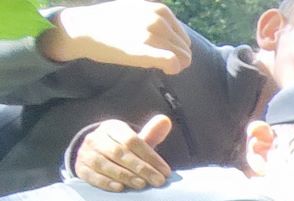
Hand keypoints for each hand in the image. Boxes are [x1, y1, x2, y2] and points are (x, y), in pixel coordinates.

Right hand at [40, 1, 192, 72]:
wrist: (83, 27)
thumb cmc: (110, 22)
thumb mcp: (138, 11)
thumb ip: (157, 20)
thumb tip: (177, 39)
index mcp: (160, 10)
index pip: (183, 38)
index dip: (177, 50)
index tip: (164, 53)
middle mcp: (158, 20)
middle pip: (185, 50)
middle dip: (176, 58)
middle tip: (157, 60)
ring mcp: (151, 34)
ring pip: (182, 58)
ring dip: (173, 65)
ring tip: (152, 60)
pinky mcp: (142, 50)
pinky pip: (171, 62)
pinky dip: (172, 68)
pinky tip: (166, 70)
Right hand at [75, 114, 172, 190]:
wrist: (95, 156)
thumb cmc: (122, 150)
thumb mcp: (136, 141)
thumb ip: (151, 134)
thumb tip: (165, 120)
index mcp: (112, 128)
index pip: (132, 140)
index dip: (150, 157)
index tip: (166, 171)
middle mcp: (96, 138)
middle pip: (119, 152)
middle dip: (141, 168)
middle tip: (157, 181)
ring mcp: (86, 152)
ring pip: (104, 163)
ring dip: (124, 175)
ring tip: (141, 185)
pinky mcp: (80, 167)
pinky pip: (91, 175)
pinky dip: (106, 182)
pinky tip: (119, 188)